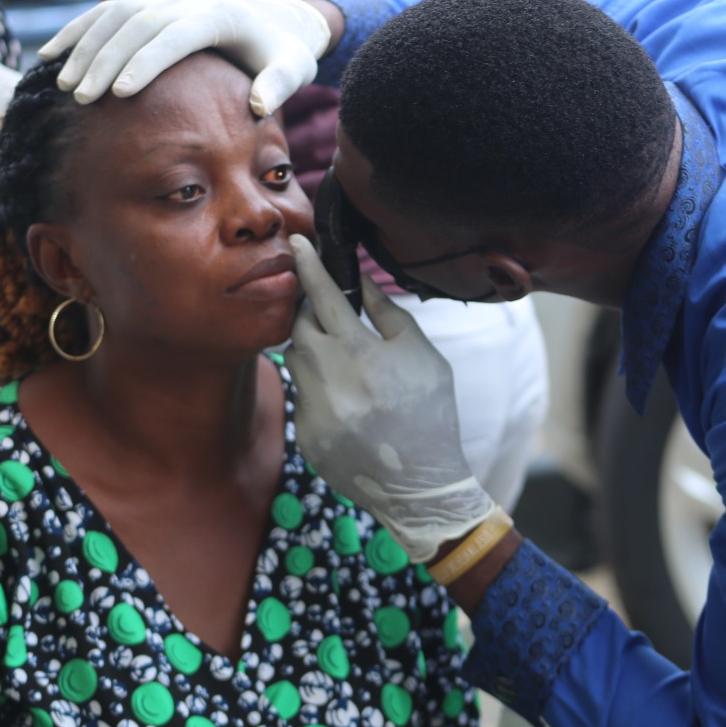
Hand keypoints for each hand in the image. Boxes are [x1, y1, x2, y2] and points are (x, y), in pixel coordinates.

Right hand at [38, 0, 332, 116]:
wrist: (273, 24)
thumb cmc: (282, 55)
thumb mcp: (293, 69)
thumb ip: (279, 86)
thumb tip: (259, 107)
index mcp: (220, 14)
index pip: (176, 35)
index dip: (146, 61)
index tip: (119, 93)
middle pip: (139, 23)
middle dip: (106, 59)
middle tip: (82, 98)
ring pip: (116, 14)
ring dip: (85, 46)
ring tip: (63, 83)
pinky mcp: (150, 3)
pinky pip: (107, 12)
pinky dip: (78, 31)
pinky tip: (51, 54)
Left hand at [286, 235, 496, 561]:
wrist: (420, 485)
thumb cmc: (430, 412)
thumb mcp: (421, 355)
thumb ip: (387, 313)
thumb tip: (360, 280)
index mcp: (361, 353)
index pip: (324, 295)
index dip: (308, 264)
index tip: (296, 241)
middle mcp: (330, 380)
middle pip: (300, 326)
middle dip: (312, 315)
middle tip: (335, 320)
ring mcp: (313, 410)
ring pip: (295, 360)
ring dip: (315, 353)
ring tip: (349, 369)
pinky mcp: (304, 435)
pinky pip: (300, 395)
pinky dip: (319, 390)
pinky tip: (349, 407)